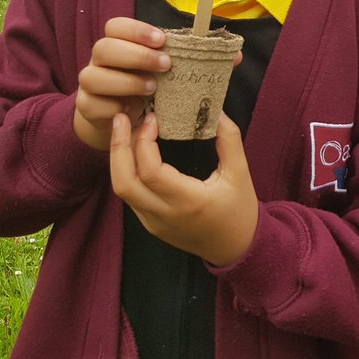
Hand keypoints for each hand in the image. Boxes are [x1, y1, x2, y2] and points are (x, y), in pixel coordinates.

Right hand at [74, 18, 170, 151]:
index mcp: (113, 44)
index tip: (162, 40)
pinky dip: (115, 108)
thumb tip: (185, 49)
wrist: (117, 117)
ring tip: (152, 88)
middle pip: (103, 48)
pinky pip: (92, 104)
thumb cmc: (139, 86)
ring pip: (93, 77)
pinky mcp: (85, 106)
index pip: (115, 26)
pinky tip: (132, 109)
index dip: (137, 30)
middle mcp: (97, 60)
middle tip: (165, 65)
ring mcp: (88, 83)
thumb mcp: (150, 69)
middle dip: (138, 56)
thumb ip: (159, 57)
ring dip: (127, 82)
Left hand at [110, 110, 258, 265]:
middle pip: (123, 182)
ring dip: (119, 158)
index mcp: (188, 202)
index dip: (144, 141)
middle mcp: (165, 215)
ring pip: (122, 190)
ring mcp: (153, 222)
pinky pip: (130, 196)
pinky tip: (134, 151)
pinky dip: (126, 171)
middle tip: (121, 118)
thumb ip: (229, 139)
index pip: (150, 172)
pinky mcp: (150, 224)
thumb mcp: (240, 173)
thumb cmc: (240, 211)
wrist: (236, 249)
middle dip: (117, 147)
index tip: (152, 119)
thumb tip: (216, 109)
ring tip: (126, 131)